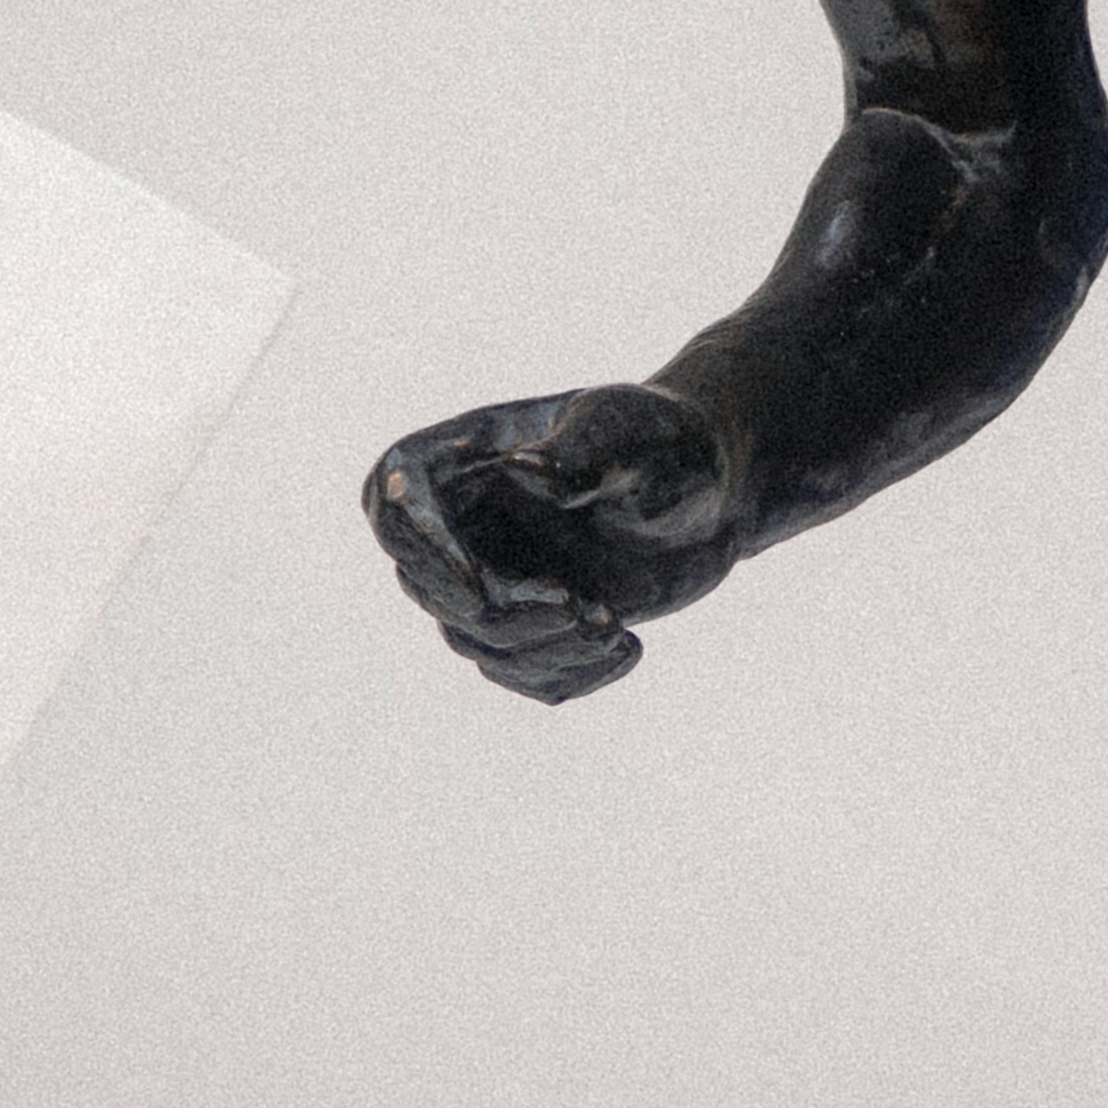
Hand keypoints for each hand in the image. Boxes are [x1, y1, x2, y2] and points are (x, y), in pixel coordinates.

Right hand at [363, 382, 744, 699]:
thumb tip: (528, 470)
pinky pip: (520, 672)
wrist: (712, 490)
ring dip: (542, 648)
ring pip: (474, 640)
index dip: (418, 546)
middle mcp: (463, 521)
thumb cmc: (665, 440)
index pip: (395, 497)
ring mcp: (491, 576)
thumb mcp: (631, 434)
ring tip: (613, 625)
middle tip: (583, 609)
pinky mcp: (528, 623)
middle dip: (504, 614)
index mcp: (465, 456)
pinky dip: (569, 673)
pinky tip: (628, 649)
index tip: (478, 588)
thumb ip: (585, 452)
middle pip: (430, 587)